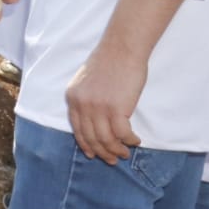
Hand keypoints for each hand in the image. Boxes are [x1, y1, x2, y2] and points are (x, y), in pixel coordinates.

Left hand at [66, 46, 146, 162]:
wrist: (121, 49)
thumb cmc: (109, 63)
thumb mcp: (86, 81)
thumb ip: (86, 100)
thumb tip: (93, 121)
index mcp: (72, 97)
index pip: (77, 129)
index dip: (86, 144)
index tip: (93, 154)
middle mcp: (82, 104)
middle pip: (91, 138)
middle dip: (102, 152)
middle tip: (113, 160)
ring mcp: (98, 107)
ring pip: (106, 139)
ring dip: (117, 150)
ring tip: (125, 153)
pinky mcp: (116, 108)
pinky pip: (122, 134)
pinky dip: (130, 140)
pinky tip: (136, 140)